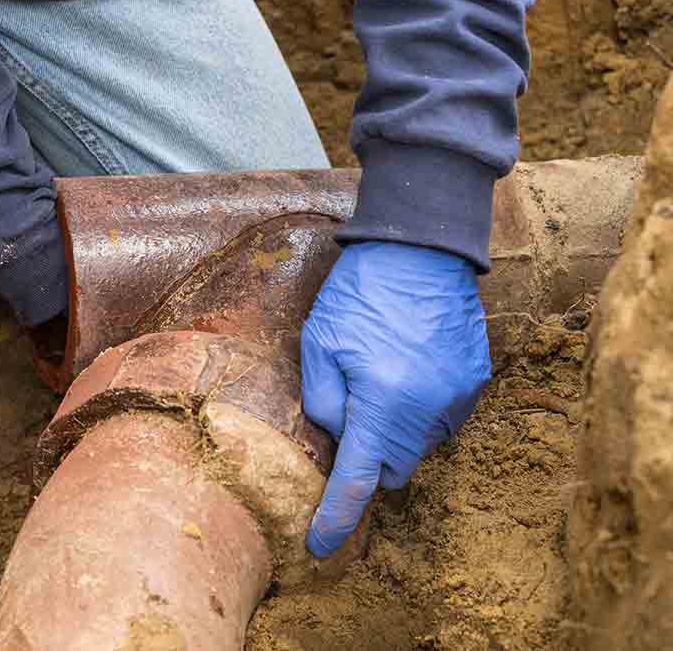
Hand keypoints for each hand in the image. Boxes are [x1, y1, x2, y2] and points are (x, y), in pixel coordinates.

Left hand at [301, 240, 490, 556]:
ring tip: (380, 376)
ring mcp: (456, 397)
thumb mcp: (319, 342)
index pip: (356, 480)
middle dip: (367, 456)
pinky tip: (407, 368)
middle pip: (391, 467)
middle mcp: (426, 408)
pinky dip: (420, 409)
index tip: (321, 546)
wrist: (421, 247)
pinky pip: (442, 418)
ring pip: (418, 445)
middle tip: (350, 411)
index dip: (337, 519)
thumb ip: (323, 401)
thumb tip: (336, 439)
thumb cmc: (361, 291)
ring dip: (395, 430)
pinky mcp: (475, 382)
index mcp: (382, 401)